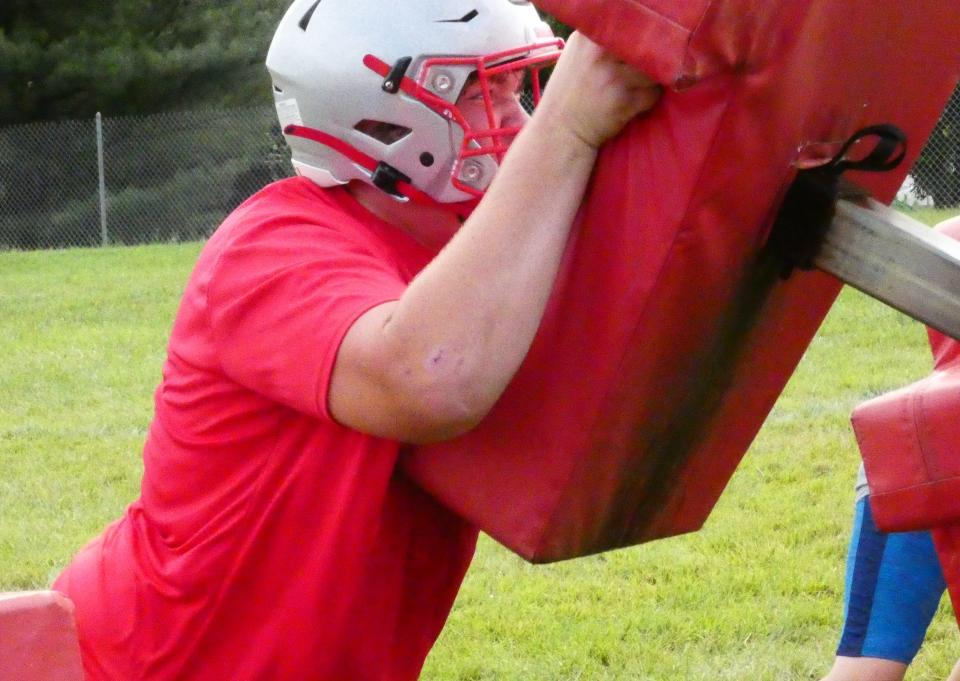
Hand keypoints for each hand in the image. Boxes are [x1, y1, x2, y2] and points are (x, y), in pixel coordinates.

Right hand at [536, 32, 660, 149]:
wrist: (559, 132)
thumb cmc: (569, 94)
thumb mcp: (577, 55)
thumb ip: (603, 41)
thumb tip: (637, 35)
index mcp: (588, 37)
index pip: (629, 29)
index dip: (637, 41)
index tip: (633, 54)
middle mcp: (600, 52)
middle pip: (644, 47)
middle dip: (645, 61)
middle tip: (635, 74)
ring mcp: (613, 76)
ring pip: (653, 70)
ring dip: (649, 82)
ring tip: (633, 90)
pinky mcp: (624, 100)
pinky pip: (653, 93)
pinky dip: (647, 99)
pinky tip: (630, 104)